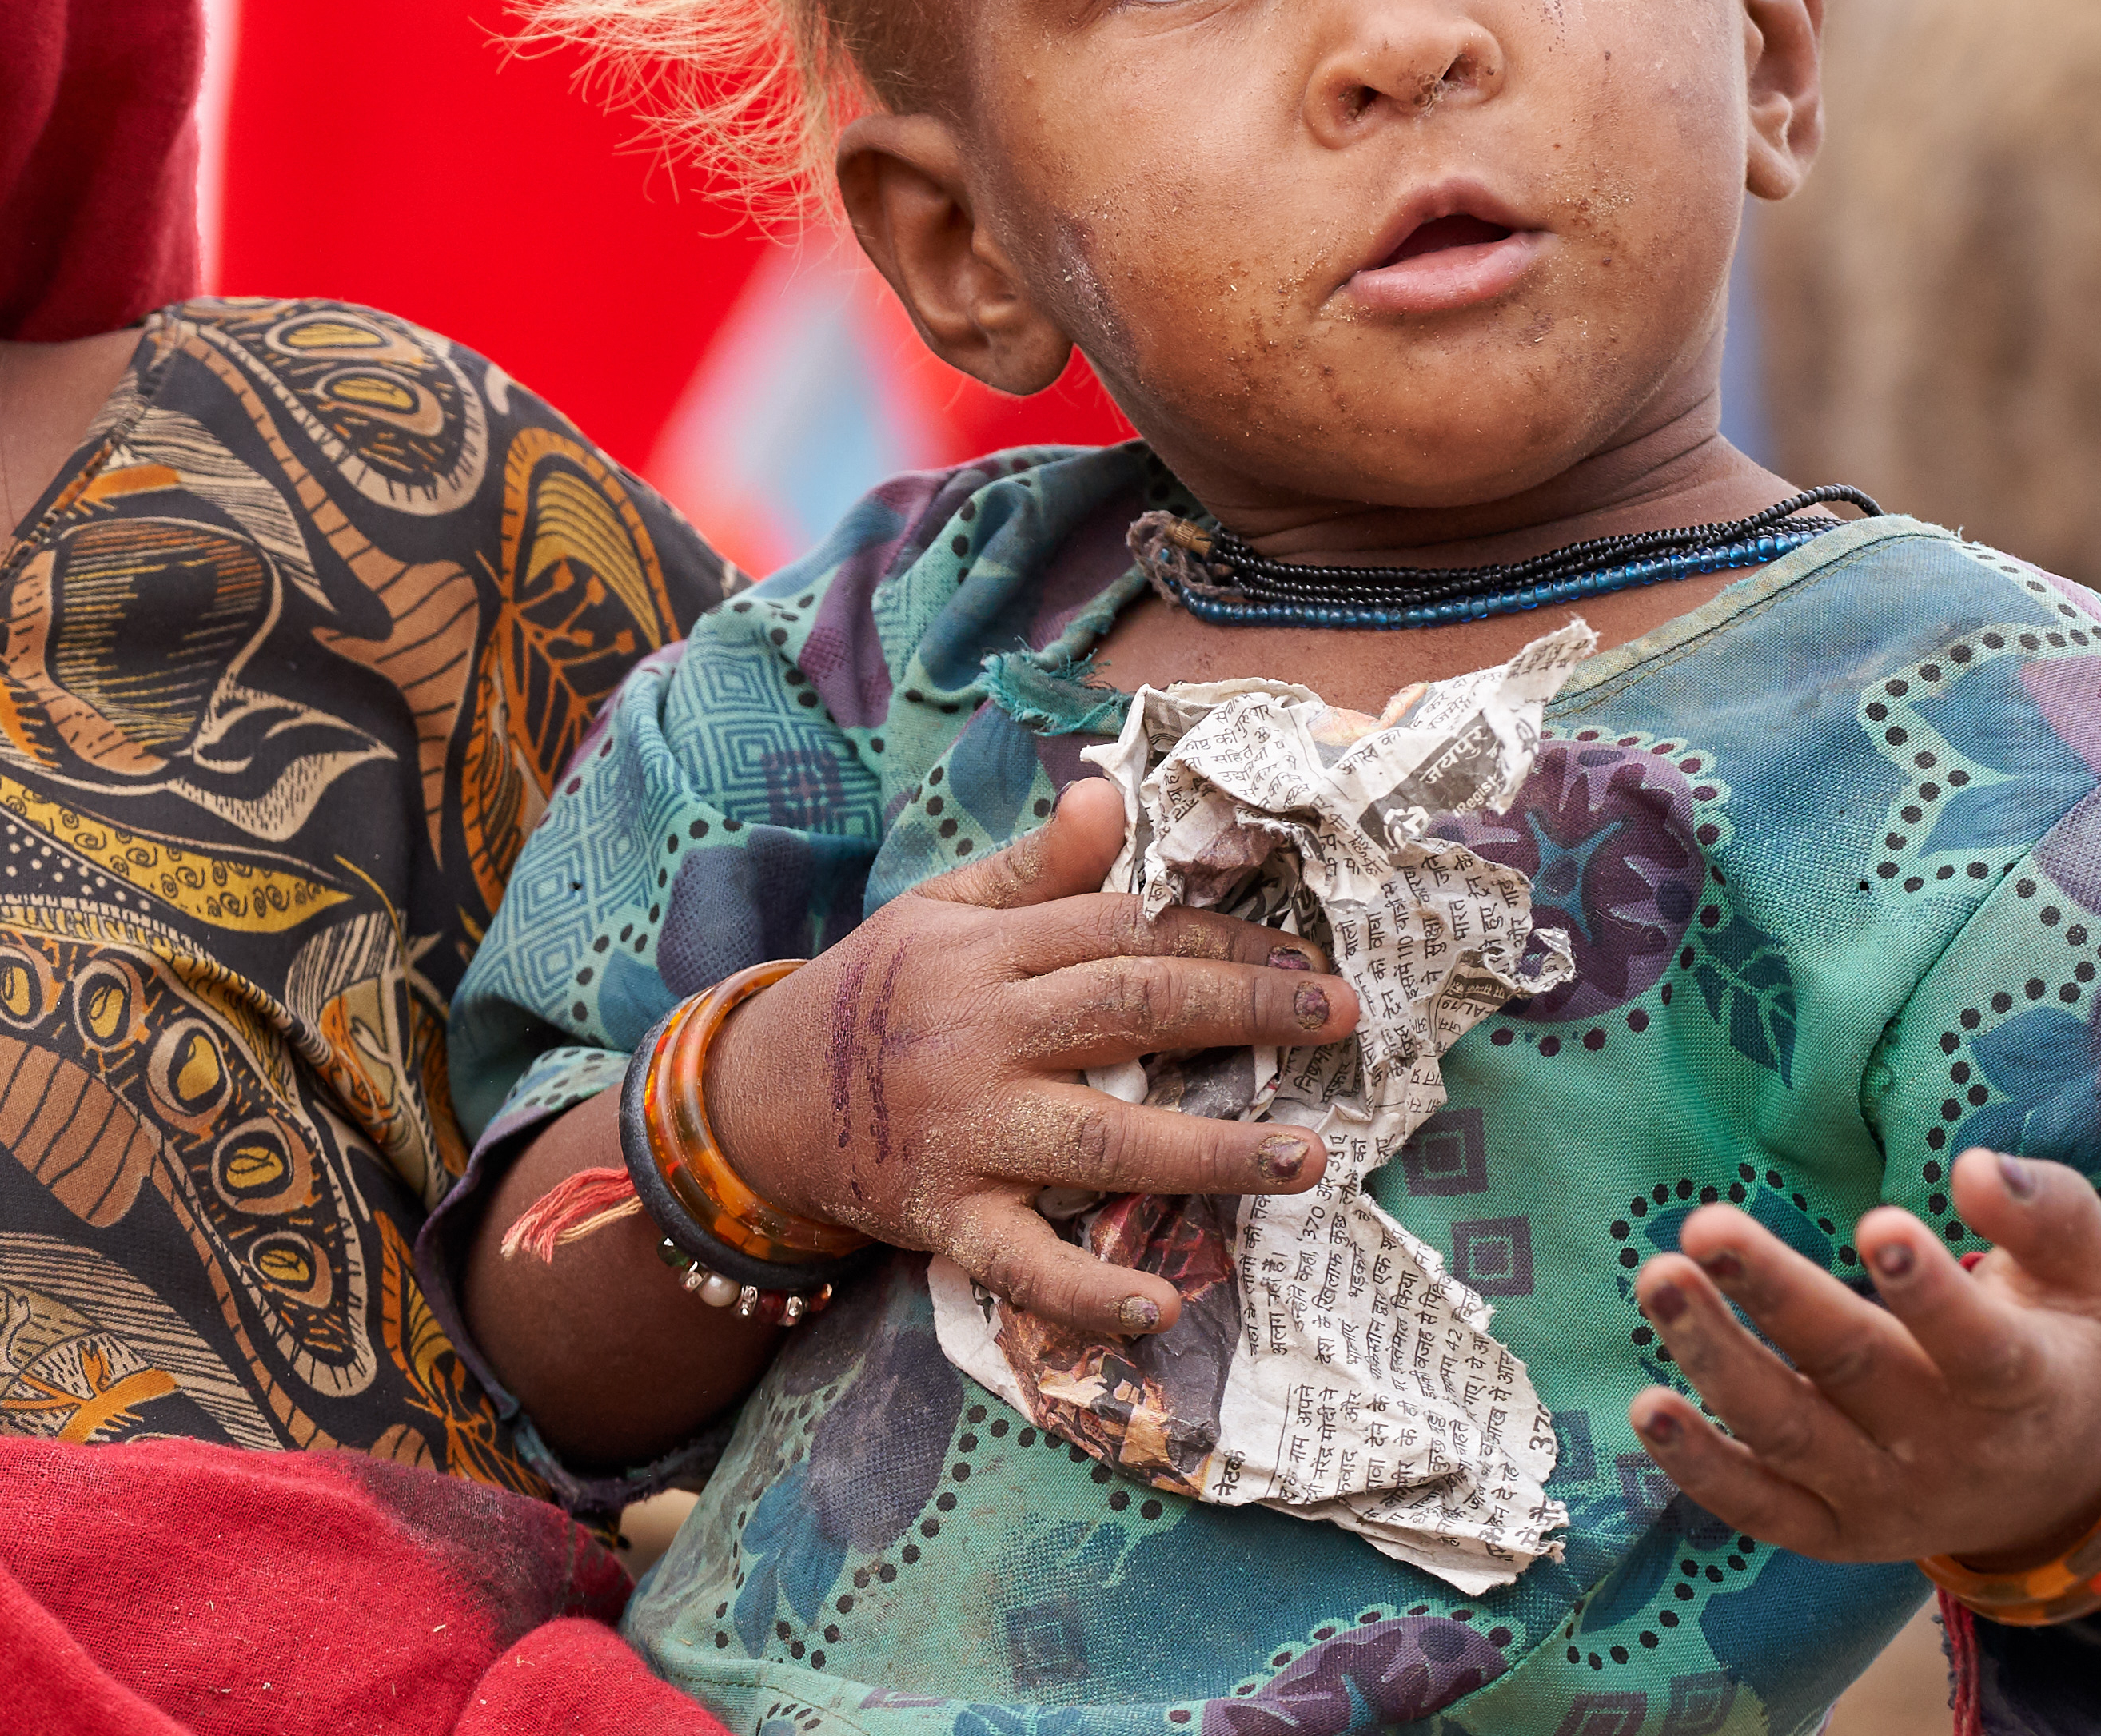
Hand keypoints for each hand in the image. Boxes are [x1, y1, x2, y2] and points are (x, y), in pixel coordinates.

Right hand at [710, 777, 1360, 1336]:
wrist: (756, 1098)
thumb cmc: (874, 997)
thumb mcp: (938, 912)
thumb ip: (1035, 867)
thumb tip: (1112, 793)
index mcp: (981, 950)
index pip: (1120, 928)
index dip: (1219, 938)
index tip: (1307, 956)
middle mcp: (977, 1032)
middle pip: (1128, 1011)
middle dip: (1245, 1011)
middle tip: (1344, 1018)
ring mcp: (962, 1129)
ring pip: (1101, 1138)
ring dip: (1211, 1151)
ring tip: (1307, 1157)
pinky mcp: (943, 1214)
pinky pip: (1021, 1260)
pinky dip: (1086, 1292)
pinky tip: (1159, 1306)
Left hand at [1631, 1148, 2100, 1606]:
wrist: (2055, 1491)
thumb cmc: (2053, 1349)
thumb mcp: (2084, 1278)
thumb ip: (2048, 1211)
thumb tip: (1977, 1168)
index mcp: (2023, 1385)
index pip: (1977, 1345)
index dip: (1931, 1292)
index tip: (1880, 1227)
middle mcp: (1950, 1450)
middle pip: (1854, 1372)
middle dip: (1778, 1299)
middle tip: (1706, 1228)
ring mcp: (1886, 1499)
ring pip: (1790, 1435)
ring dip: (1717, 1363)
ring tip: (1659, 1283)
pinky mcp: (1831, 1531)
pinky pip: (1758, 1507)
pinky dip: (1699, 1468)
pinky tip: (1647, 1408)